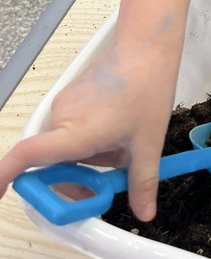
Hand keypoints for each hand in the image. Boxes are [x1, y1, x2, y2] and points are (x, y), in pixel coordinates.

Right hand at [0, 40, 179, 220]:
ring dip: (89, 157)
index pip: (27, 156)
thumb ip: (141, 182)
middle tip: (107, 184)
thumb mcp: (148, 143)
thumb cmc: (146, 87)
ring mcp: (64, 105)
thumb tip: (144, 212)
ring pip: (66, 146)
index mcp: (75, 132)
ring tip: (123, 145)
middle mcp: (61, 117)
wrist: (147, 46)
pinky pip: (72, 128)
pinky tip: (117, 128)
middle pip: (52, 163)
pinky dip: (89, 139)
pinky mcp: (71, 96)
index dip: (5, 175)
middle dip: (78, 179)